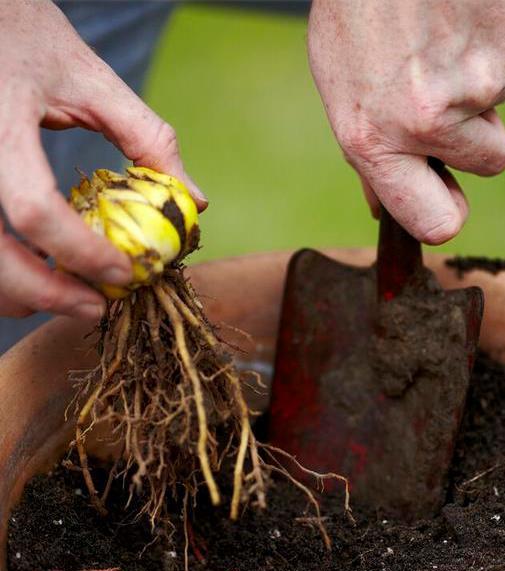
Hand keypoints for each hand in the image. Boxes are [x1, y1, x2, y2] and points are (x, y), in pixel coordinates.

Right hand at [0, 0, 206, 319]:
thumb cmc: (28, 35)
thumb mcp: (90, 78)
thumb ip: (145, 138)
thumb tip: (193, 200)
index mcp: (0, 121)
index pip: (31, 207)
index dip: (79, 252)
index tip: (124, 272)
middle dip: (44, 293)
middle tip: (95, 307)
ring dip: (19, 291)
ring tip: (71, 296)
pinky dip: (6, 269)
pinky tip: (41, 268)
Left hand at [308, 0, 504, 242]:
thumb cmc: (357, 13)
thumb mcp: (342, 92)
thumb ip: (367, 156)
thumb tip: (380, 211)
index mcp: (375, 142)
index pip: (436, 224)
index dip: (447, 218)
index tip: (448, 202)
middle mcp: (426, 122)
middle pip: (493, 163)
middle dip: (480, 140)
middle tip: (451, 101)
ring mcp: (474, 83)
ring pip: (502, 103)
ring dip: (479, 80)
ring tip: (438, 37)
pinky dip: (492, 42)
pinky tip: (457, 15)